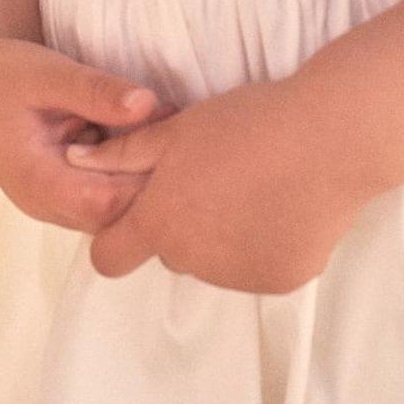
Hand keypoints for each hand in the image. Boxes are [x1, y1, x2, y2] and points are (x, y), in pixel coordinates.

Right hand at [0, 36, 177, 232]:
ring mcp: (60, 205)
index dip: (145, 180)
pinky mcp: (72, 193)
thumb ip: (96, 91)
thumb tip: (148, 105)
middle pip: (118, 217)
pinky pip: (112, 196)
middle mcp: (49, 205)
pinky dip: (134, 170)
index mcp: (38, 182)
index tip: (174, 141)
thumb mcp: (49, 73)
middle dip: (154, 180)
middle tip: (182, 134)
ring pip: (119, 212)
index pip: (106, 204)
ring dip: (146, 175)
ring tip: (168, 131)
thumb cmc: (5, 75)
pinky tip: (150, 135)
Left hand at [76, 76, 368, 293]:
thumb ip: (123, 153)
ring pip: (215, 262)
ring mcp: (237, 277)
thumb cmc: (249, 122)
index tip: (140, 208)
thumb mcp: (179, 128)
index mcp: (160, 222)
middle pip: (171, 253)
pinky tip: (285, 204)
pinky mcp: (280, 281)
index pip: (109, 258)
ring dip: (223, 236)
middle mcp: (192, 261)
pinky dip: (265, 244)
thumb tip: (72, 161)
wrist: (331, 138)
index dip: (117, 235)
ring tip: (256, 185)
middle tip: (216, 177)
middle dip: (182, 225)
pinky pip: (258, 267)